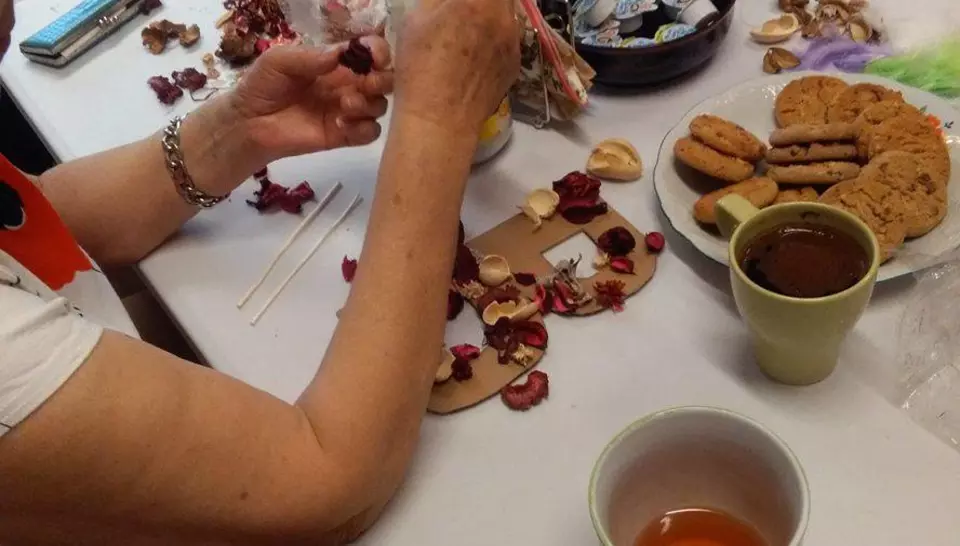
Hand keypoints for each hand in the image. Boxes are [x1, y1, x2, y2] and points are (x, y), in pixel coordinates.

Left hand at [229, 38, 393, 161]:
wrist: (247, 123)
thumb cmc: (262, 86)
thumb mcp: (279, 60)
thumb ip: (310, 57)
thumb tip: (341, 55)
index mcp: (336, 63)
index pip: (369, 52)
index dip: (379, 52)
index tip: (375, 58)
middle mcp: (347, 85)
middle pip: (384, 80)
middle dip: (383, 80)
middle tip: (367, 84)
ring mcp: (347, 112)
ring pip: (380, 106)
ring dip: (370, 104)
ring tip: (344, 105)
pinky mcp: (343, 136)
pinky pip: (370, 133)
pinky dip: (364, 128)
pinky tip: (340, 125)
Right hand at [394, 0, 519, 131]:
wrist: (441, 121)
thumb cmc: (420, 69)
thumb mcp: (415, 20)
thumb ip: (436, 0)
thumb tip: (444, 1)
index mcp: (477, 2)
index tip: (452, 3)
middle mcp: (503, 17)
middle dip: (482, 1)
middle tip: (462, 9)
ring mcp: (514, 42)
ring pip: (509, 14)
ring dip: (492, 13)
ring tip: (469, 28)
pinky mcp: (515, 65)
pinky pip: (509, 39)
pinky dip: (496, 36)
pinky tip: (477, 53)